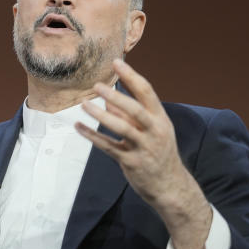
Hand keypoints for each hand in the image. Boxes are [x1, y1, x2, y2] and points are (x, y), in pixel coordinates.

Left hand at [76, 59, 211, 248]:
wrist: (170, 186)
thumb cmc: (158, 152)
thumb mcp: (151, 130)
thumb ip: (129, 115)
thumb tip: (108, 100)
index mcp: (160, 119)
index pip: (147, 92)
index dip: (131, 76)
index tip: (116, 62)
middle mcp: (155, 131)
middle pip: (135, 110)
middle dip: (116, 96)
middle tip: (96, 86)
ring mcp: (144, 148)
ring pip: (122, 128)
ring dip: (101, 116)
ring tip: (84, 105)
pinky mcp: (132, 162)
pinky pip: (109, 147)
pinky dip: (92, 136)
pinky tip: (78, 127)